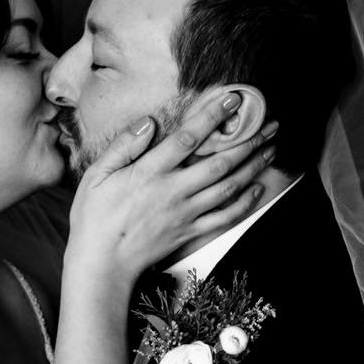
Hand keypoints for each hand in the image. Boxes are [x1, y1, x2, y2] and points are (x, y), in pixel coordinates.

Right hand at [66, 92, 274, 285]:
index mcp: (149, 173)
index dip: (212, 116)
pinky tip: (257, 189)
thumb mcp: (96, 176)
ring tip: (270, 148)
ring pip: (228, 187)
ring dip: (252, 167)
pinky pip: (224, 218)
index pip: (187, 138)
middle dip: (246, 141)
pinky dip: (244, 203)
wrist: (102, 263)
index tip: (232, 99)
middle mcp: (173, 191)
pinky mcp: (189, 233)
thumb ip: (123, 146)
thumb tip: (148, 122)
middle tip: (268, 124)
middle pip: (219, 162)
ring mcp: (185, 214)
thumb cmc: (94, 217)